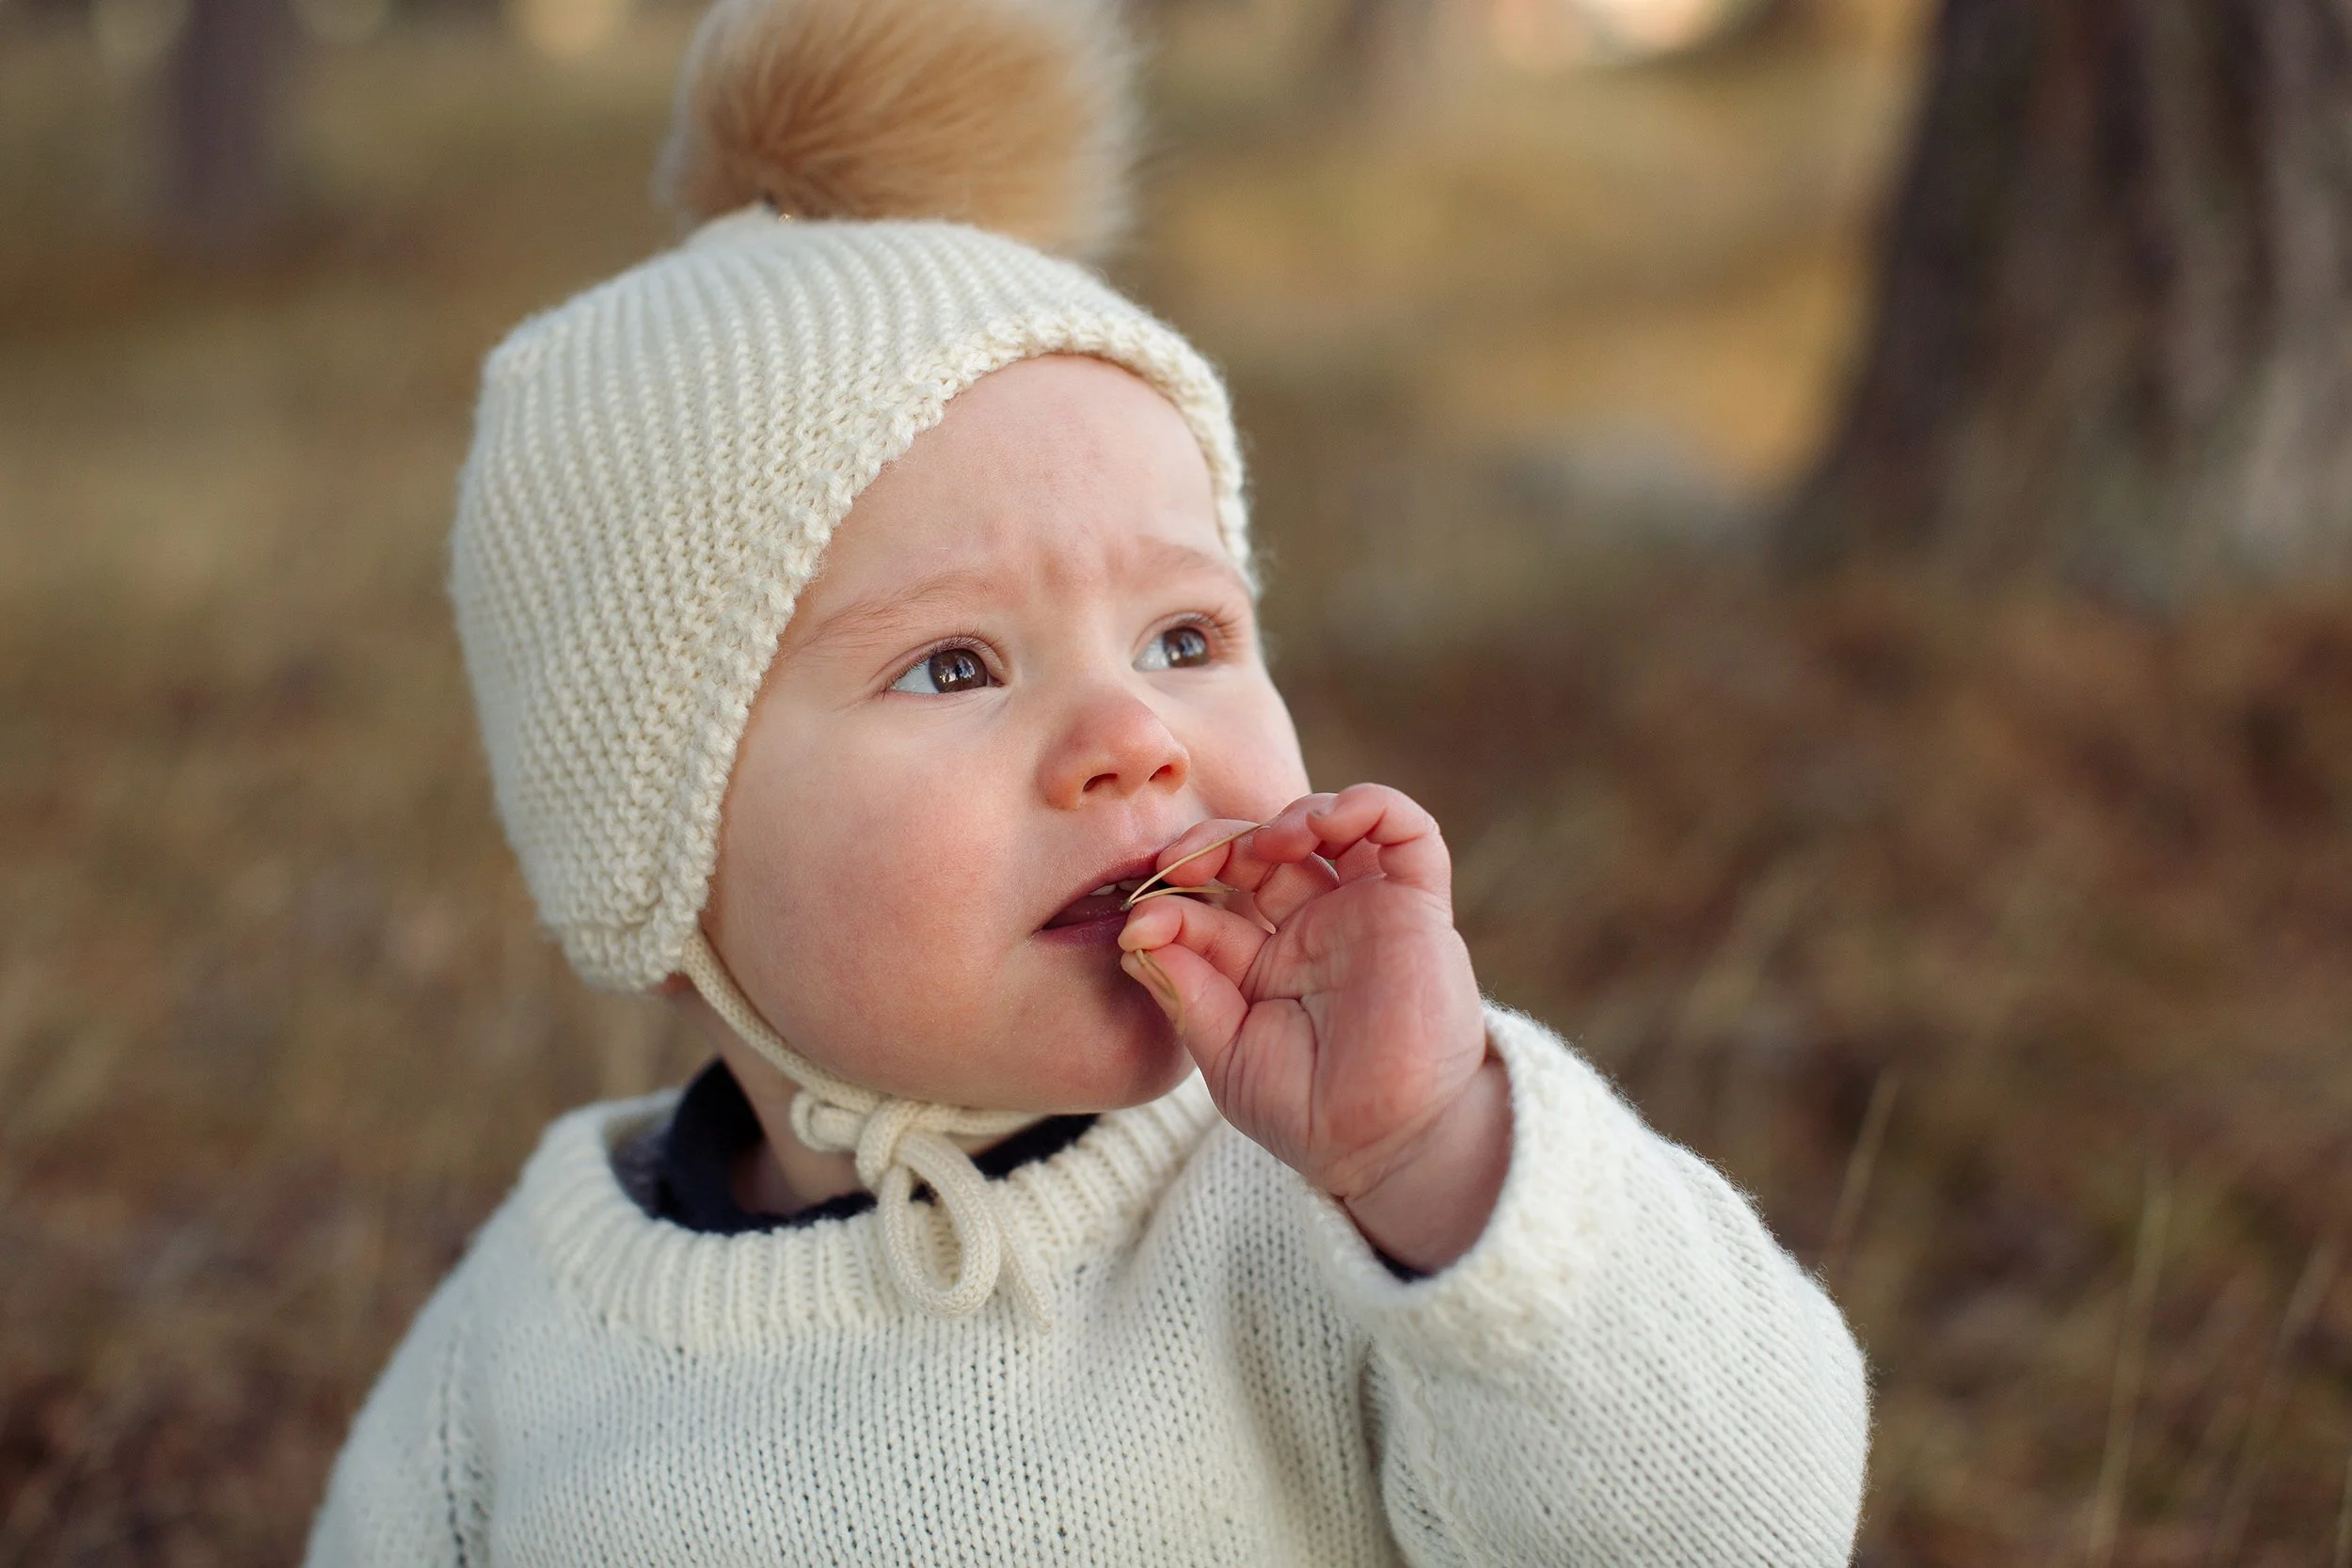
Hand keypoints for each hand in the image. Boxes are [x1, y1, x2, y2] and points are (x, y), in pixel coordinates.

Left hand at [1118, 784, 1509, 1271]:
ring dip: (1290, 815)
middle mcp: (1312, 924)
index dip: (1173, 896)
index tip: (1141, 920)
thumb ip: (1185, 992)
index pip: (1211, 900)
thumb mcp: (1226, 1053)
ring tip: (1265, 843)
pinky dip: (1369, 805)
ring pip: (1330, 825)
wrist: (1386, 1148)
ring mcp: (1365, 910)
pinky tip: (1326, 823)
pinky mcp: (1418, 907)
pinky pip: (1407, 831)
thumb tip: (1134, 936)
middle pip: (1261, 847)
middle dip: (1217, 842)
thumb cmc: (1306, 1112)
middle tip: (1183, 858)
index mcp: (1262, 956)